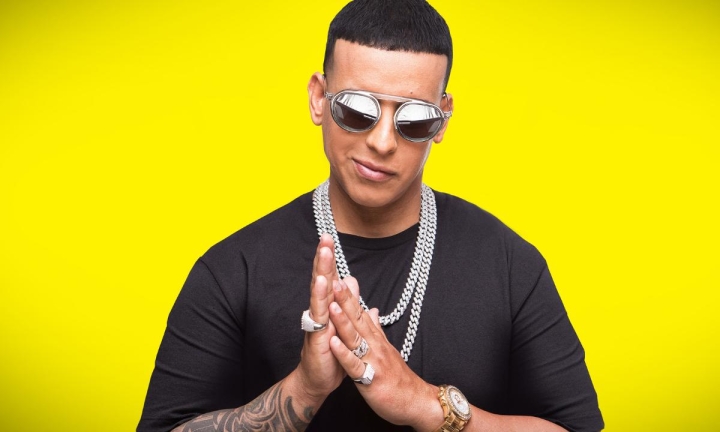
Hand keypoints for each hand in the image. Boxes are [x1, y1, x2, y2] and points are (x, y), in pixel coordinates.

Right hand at [292, 234, 346, 403]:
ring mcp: (316, 322)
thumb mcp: (342, 323)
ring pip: (319, 293)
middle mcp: (320, 310)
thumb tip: (351, 279)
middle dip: (323, 258)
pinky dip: (320, 299)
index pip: (329, 277)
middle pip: (322, 279)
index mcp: (328, 307)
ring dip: (322, 271)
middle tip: (325, 236)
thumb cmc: (331, 352)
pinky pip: (319, 315)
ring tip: (325, 253)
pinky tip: (323, 285)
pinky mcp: (316, 336)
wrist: (318, 380)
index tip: (330, 237)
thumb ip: (346, 301)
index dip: (330, 258)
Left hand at [328, 278, 442, 429]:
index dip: (349, 297)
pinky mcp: (370, 379)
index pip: (361, 313)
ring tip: (331, 304)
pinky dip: (343, 354)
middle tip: (334, 279)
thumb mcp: (387, 349)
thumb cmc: (399, 378)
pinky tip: (333, 342)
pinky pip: (355, 365)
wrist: (416, 402)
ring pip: (356, 338)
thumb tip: (373, 310)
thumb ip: (377, 329)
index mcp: (376, 339)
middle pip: (358, 319)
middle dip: (345, 300)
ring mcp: (373, 360)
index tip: (339, 279)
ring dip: (343, 321)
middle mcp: (375, 345)